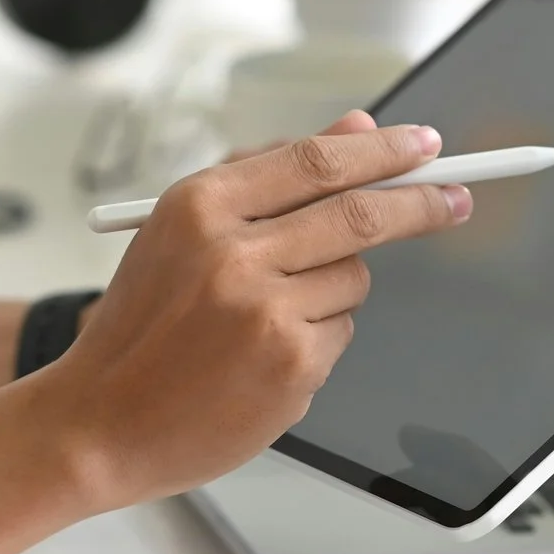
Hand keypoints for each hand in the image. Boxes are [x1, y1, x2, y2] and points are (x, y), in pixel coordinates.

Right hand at [40, 109, 471, 508]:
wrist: (97, 424)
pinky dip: (316, 339)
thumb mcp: (181, 233)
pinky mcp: (290, 367)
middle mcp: (233, 254)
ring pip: (353, 279)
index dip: (383, 151)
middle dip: (419, 203)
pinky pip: (339, 332)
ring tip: (268, 316)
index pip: (317, 161)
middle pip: (359, 213)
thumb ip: (267, 178)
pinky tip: (261, 358)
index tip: (424, 145)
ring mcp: (266, 313)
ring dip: (335, 288)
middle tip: (455, 198)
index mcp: (198, 206)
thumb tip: (358, 130)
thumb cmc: (140, 328)